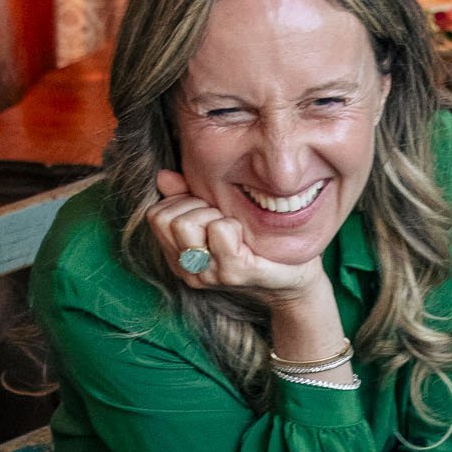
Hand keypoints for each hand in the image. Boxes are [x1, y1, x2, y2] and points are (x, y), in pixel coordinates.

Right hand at [145, 168, 343, 363]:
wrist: (295, 275)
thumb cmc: (255, 240)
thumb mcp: (216, 214)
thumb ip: (187, 196)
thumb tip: (163, 176)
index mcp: (178, 256)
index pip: (155, 215)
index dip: (181, 202)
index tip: (207, 209)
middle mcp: (187, 269)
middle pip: (166, 218)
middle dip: (196, 207)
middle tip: (223, 218)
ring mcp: (209, 274)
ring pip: (186, 223)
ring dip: (213, 214)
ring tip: (232, 226)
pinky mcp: (234, 273)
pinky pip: (219, 230)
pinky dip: (233, 223)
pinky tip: (245, 235)